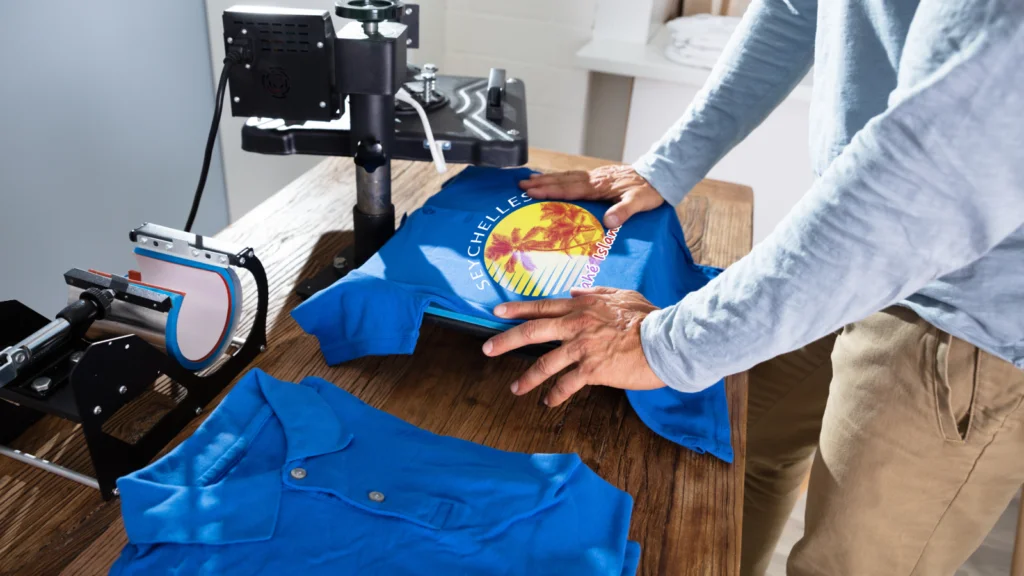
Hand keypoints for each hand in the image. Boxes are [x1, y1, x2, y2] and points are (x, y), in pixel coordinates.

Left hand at [481, 287, 665, 406]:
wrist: (667, 340)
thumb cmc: (650, 317)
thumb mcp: (622, 295)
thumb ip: (595, 292)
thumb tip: (574, 291)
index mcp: (582, 305)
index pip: (543, 306)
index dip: (518, 309)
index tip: (497, 312)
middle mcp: (577, 324)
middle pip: (533, 331)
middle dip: (506, 340)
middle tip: (487, 348)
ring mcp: (583, 347)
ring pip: (544, 363)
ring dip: (527, 378)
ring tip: (515, 388)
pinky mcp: (592, 369)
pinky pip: (566, 384)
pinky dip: (555, 395)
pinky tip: (549, 402)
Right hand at [518, 165, 664, 227]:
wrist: (660, 175)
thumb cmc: (650, 190)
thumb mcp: (640, 203)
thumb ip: (624, 212)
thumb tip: (608, 223)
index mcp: (600, 186)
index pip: (570, 189)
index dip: (550, 191)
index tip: (532, 191)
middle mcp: (595, 179)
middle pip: (563, 180)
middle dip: (542, 183)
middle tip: (521, 184)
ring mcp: (597, 176)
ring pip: (568, 176)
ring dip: (549, 178)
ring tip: (531, 179)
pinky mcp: (600, 176)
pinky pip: (575, 176)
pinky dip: (562, 177)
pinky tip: (556, 179)